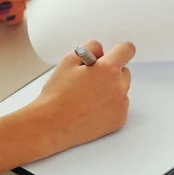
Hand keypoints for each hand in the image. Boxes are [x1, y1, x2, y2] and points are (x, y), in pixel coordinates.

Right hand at [0, 39, 136, 174]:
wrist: (46, 126)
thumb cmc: (52, 94)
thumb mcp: (66, 63)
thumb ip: (86, 50)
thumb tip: (98, 48)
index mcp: (106, 69)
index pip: (127, 49)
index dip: (121, 48)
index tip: (119, 50)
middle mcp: (118, 86)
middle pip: (124, 70)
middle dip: (110, 70)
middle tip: (90, 78)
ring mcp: (119, 105)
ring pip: (121, 88)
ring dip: (109, 88)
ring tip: (86, 96)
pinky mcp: (117, 120)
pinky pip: (118, 106)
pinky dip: (108, 106)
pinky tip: (89, 110)